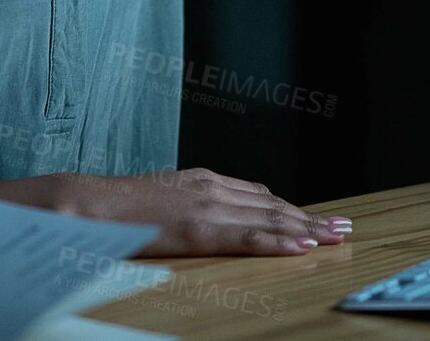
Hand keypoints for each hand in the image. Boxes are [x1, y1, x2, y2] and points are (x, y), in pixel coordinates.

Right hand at [54, 166, 353, 256]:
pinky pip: (244, 236)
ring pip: (267, 218)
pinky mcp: (197, 227)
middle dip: (310, 218)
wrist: (86, 203)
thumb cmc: (117, 209)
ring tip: (334, 237)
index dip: (292, 209)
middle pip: (272, 205)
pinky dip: (276, 241)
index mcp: (203, 182)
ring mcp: (206, 205)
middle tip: (343, 228)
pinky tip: (299, 247)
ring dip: (305, 228)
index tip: (320, 219)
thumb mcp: (164, 200)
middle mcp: (211, 188)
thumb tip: (218, 218)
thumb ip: (193, 206)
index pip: (259, 196)